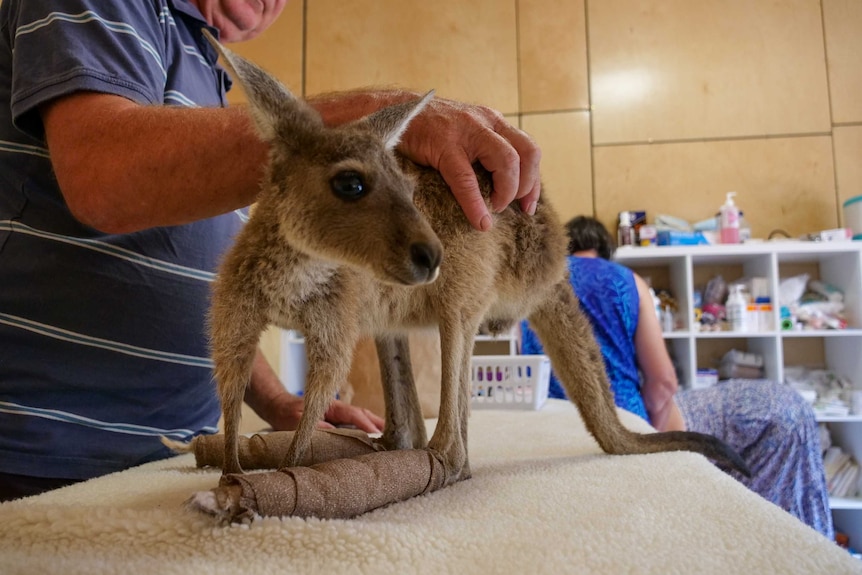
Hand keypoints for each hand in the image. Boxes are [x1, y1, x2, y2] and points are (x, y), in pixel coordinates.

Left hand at [266, 392, 382, 433]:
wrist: (278, 407)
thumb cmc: (287, 414)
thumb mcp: (297, 421)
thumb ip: (315, 426)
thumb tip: (335, 431)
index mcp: (331, 407)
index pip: (354, 415)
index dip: (366, 425)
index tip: (377, 435)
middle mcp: (338, 409)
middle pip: (363, 414)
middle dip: (377, 423)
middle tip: (393, 434)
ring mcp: (338, 413)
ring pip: (360, 417)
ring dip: (374, 424)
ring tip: (389, 435)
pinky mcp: (336, 419)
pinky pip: (354, 422)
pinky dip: (366, 427)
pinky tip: (373, 435)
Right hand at [399, 96, 541, 230]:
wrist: (391, 113)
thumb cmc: (428, 132)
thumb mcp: (465, 134)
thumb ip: (483, 151)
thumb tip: (499, 187)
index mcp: (493, 122)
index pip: (529, 150)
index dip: (533, 182)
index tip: (528, 206)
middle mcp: (486, 123)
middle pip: (527, 153)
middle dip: (526, 186)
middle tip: (515, 209)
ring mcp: (467, 132)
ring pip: (507, 162)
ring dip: (507, 192)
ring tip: (494, 209)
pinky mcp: (444, 145)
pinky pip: (467, 179)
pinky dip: (476, 205)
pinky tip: (480, 222)